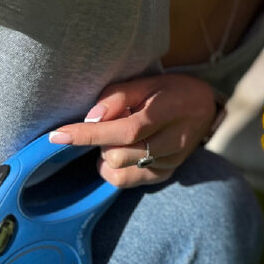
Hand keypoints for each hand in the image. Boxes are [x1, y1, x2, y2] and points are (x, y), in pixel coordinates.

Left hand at [48, 74, 218, 187]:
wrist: (206, 108)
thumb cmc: (171, 91)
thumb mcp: (148, 82)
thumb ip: (118, 96)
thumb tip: (90, 118)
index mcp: (168, 112)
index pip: (125, 130)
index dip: (89, 134)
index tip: (57, 135)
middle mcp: (172, 142)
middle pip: (118, 155)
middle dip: (101, 142)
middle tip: (108, 125)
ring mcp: (170, 162)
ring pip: (118, 172)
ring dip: (106, 155)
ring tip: (116, 138)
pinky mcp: (165, 175)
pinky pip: (126, 182)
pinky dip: (114, 168)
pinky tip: (122, 151)